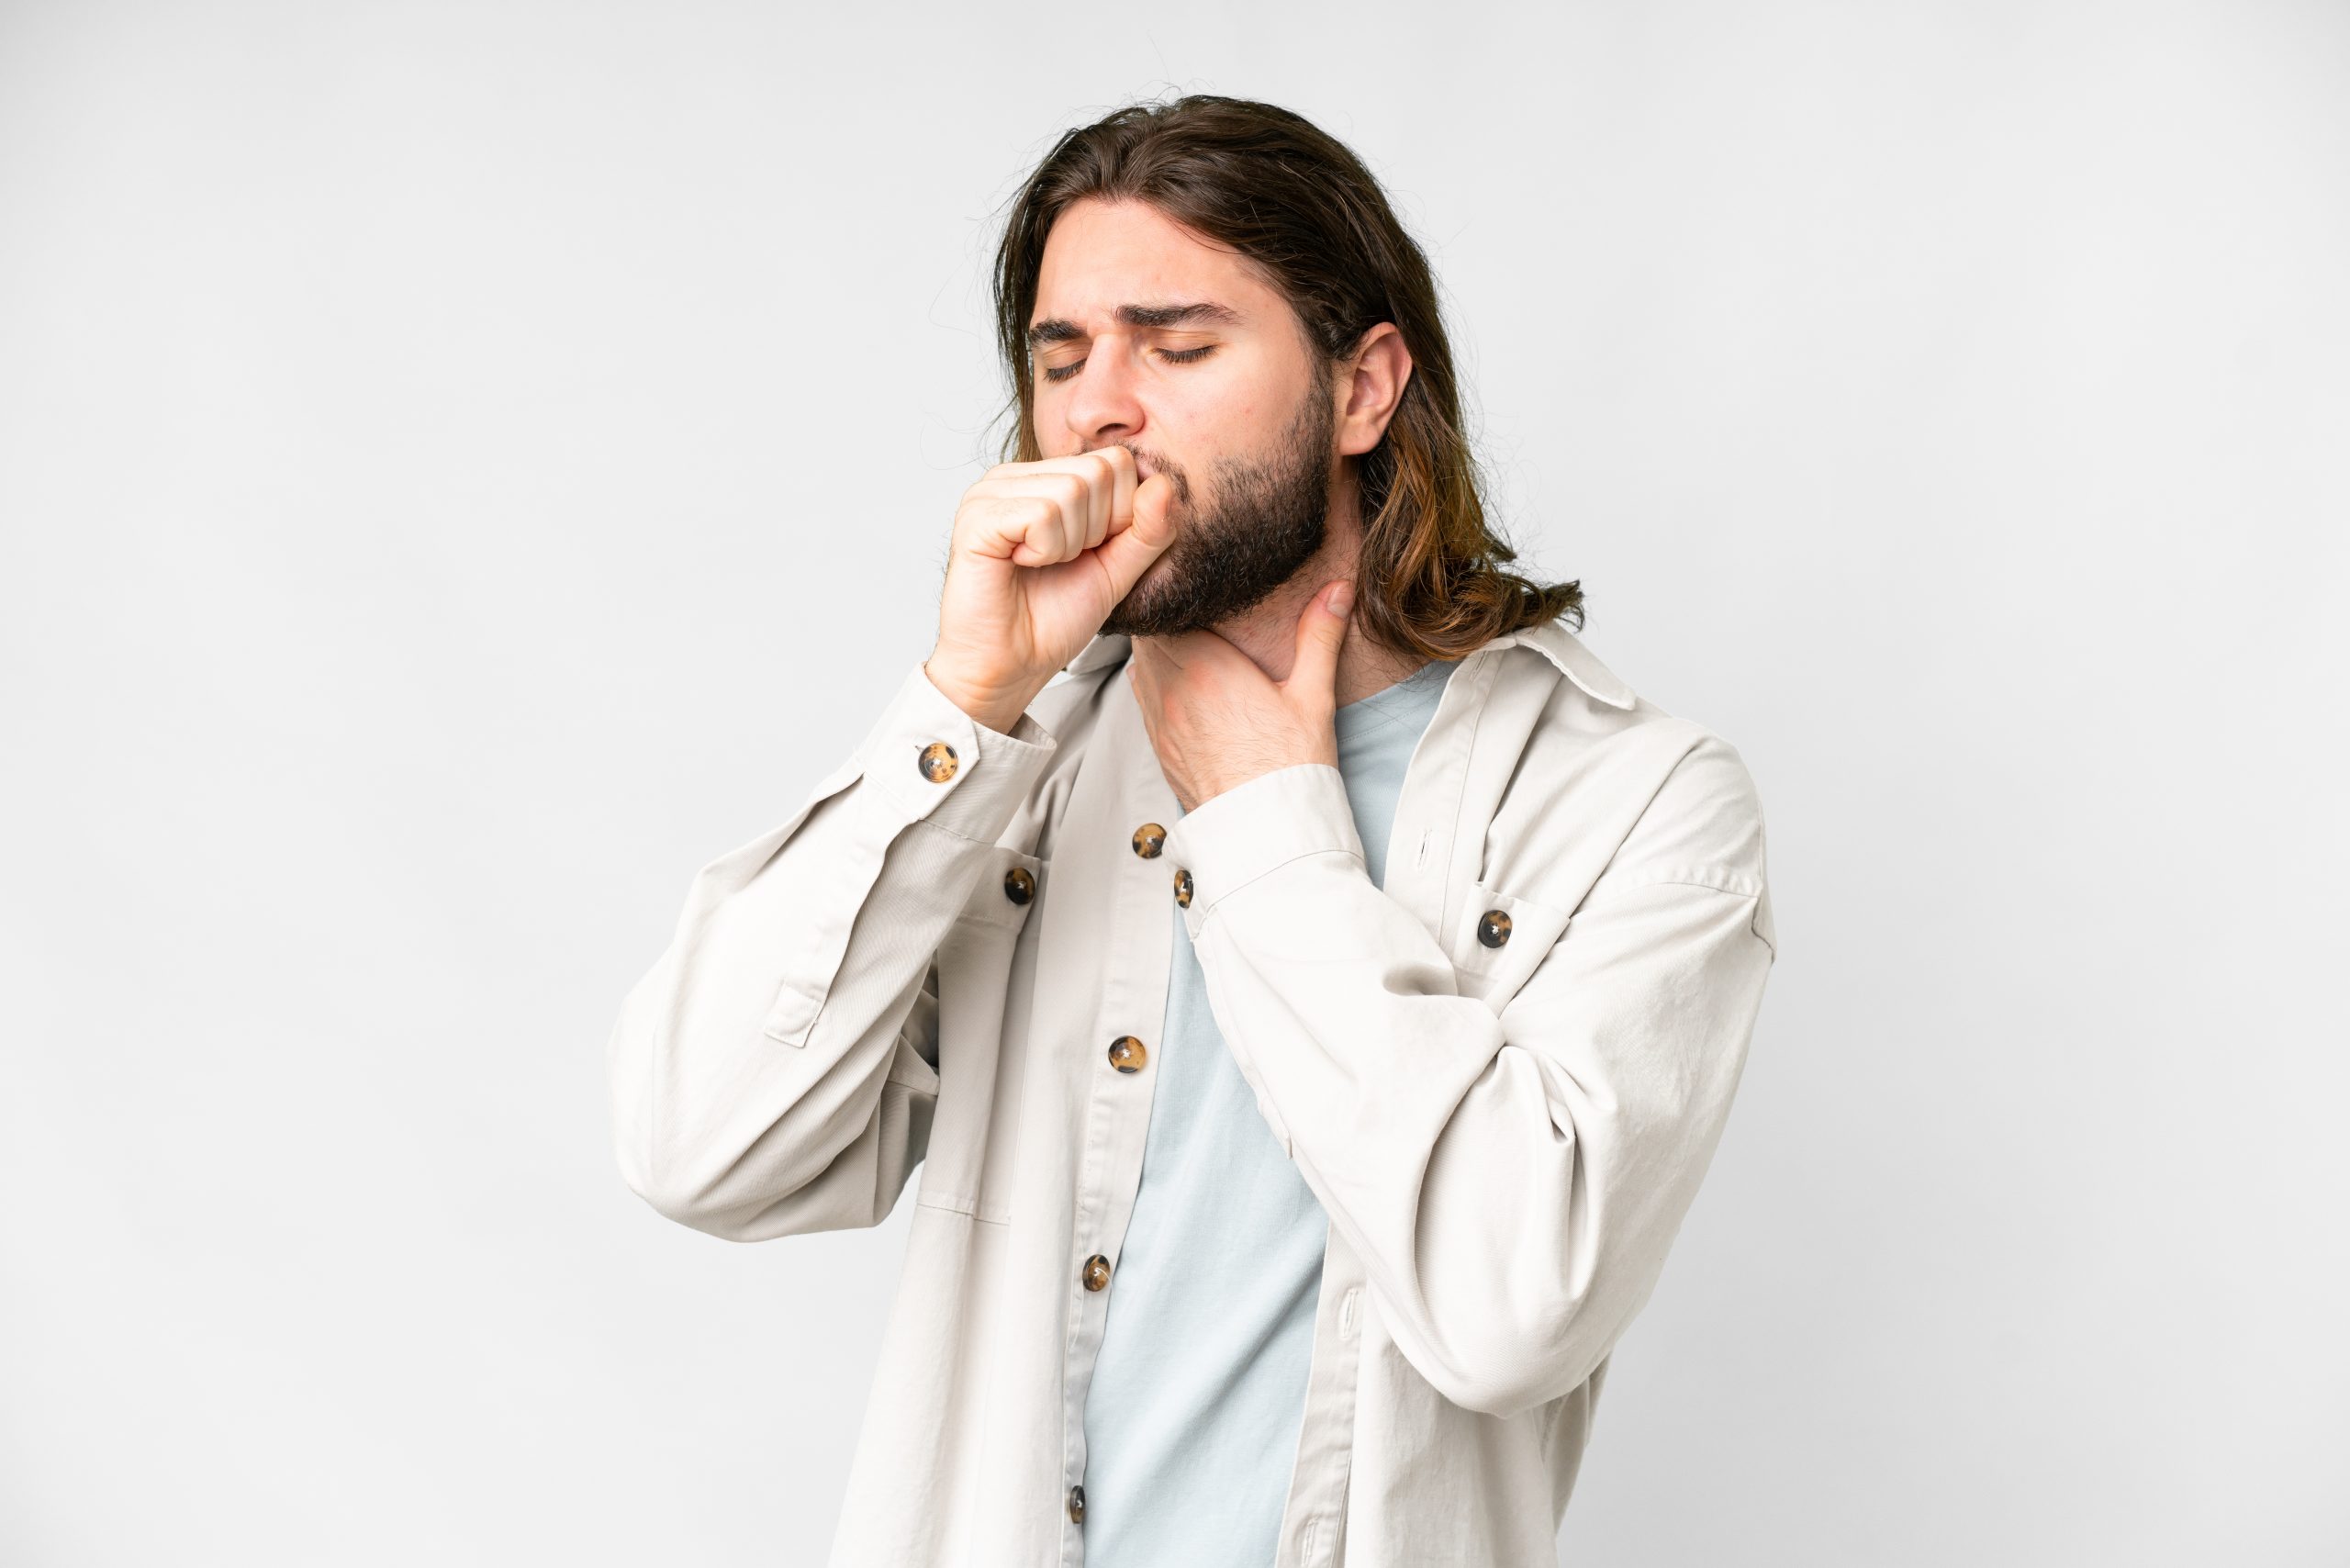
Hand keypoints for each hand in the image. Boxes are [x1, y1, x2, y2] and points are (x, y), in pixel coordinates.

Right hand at [926, 446, 1176, 731]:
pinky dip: (1045, 550)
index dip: (1119, 515)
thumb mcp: (1117, 571)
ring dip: (1069, 545)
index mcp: (1042, 479)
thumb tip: (1165, 483)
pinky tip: (1020, 565)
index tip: (1086, 552)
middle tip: (1060, 562)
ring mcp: (989, 493)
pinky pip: (1042, 514)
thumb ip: (1147, 530)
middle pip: (1096, 472)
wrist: (1009, 667)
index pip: (1115, 461)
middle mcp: (1013, 476)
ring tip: (1039, 566)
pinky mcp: (976, 517)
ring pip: (1071, 491)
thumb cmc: (1051, 621)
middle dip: (1094, 530)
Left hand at [1127, 579, 1355, 811]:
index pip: (1168, 611)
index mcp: (1206, 666)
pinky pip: (1142, 699)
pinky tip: (1179, 683)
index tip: (1197, 586)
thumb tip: (1338, 590)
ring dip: (1156, 650)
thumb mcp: (1312, 695)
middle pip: (1148, 634)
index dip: (1178, 594)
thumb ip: (1319, 636)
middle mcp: (1172, 689)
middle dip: (1165, 618)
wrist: (1266, 830)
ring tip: (1182, 640)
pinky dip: (1153, 683)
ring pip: (1140, 665)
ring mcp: (1160, 720)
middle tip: (1189, 607)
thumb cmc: (1290, 766)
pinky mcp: (1159, 747)